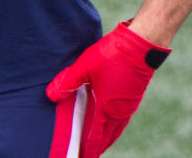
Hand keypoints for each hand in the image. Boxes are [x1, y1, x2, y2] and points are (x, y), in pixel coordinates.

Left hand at [46, 22, 169, 155]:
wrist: (140, 45)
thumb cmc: (112, 54)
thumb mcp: (85, 66)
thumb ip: (68, 81)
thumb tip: (51, 95)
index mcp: (106, 108)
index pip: (95, 136)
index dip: (88, 149)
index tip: (82, 157)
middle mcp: (119, 111)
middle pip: (108, 137)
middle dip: (98, 147)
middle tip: (90, 155)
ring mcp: (128, 105)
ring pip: (117, 129)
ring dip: (108, 138)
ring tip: (102, 144)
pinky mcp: (134, 96)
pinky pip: (124, 119)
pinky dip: (116, 126)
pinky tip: (114, 122)